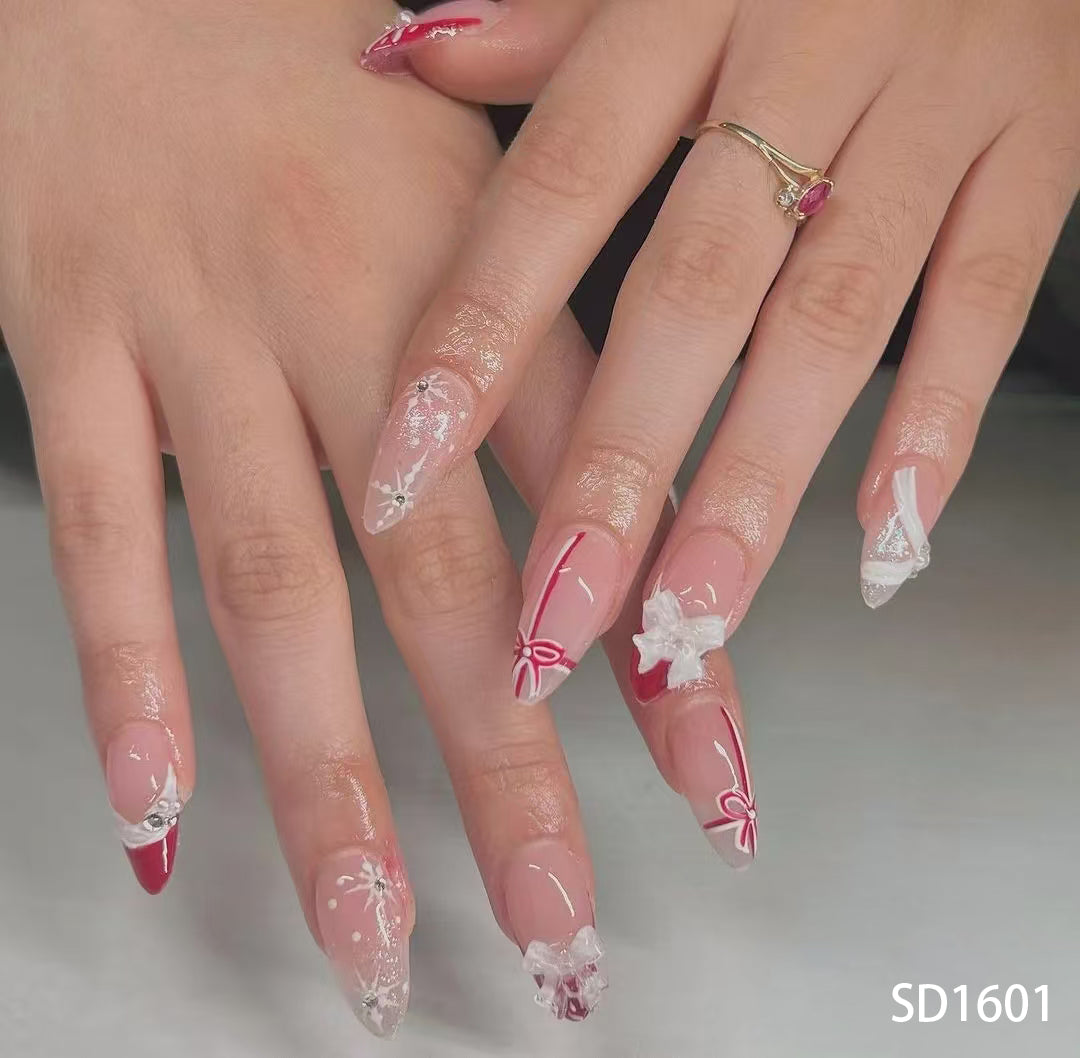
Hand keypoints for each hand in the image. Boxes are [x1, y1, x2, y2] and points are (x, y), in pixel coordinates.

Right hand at [0, 0, 706, 1034]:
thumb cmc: (324, 101)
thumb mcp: (474, 200)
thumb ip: (541, 367)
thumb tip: (614, 534)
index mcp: (477, 285)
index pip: (599, 502)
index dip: (663, 651)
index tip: (715, 793)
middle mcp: (352, 328)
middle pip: (447, 586)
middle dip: (508, 771)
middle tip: (554, 925)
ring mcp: (207, 345)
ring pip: (278, 588)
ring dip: (327, 770)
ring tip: (369, 922)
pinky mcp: (75, 350)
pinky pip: (109, 529)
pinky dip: (127, 672)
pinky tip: (161, 802)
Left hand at [359, 0, 1078, 699]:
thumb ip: (550, 26)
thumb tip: (410, 56)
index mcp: (683, 10)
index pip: (555, 188)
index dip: (479, 331)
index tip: (409, 467)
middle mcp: (803, 60)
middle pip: (692, 289)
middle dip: (619, 463)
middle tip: (557, 612)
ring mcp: (930, 111)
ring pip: (834, 324)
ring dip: (758, 483)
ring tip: (692, 616)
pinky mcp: (1038, 151)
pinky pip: (986, 302)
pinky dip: (937, 427)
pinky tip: (882, 540)